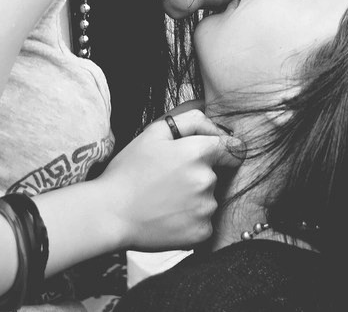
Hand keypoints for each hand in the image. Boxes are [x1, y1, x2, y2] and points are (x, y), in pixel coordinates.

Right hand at [95, 109, 242, 250]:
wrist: (108, 214)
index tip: (207, 158)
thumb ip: (192, 119)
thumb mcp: (154, 132)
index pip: (232, 148)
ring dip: (194, 199)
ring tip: (164, 201)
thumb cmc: (129, 170)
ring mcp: (205, 209)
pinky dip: (191, 221)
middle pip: (216, 174)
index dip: (221, 151)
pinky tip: (168, 217)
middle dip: (199, 175)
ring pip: (209, 199)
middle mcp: (207, 180)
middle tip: (169, 182)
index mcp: (199, 152)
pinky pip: (205, 222)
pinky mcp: (201, 233)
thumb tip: (218, 124)